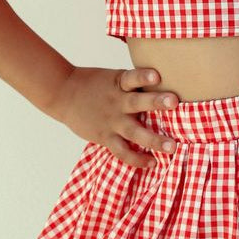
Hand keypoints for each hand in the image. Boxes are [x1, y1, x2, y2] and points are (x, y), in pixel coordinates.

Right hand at [48, 65, 179, 168]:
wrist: (64, 94)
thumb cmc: (95, 84)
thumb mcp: (114, 78)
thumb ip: (134, 84)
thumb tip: (164, 85)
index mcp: (119, 83)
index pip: (132, 77)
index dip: (144, 76)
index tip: (157, 76)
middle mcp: (117, 101)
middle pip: (138, 102)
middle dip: (156, 102)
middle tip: (174, 102)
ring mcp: (111, 121)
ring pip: (134, 132)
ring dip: (154, 140)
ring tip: (172, 146)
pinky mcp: (105, 136)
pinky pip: (122, 151)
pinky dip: (136, 158)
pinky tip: (152, 162)